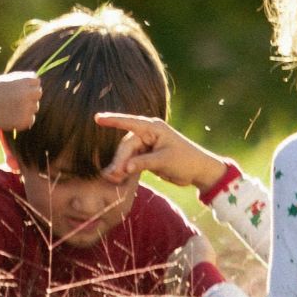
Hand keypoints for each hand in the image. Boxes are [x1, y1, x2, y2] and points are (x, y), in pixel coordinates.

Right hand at [0, 71, 41, 131]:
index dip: (29, 85)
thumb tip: (35, 79)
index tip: (22, 89)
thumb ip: (20, 78)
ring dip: (27, 108)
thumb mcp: (4, 79)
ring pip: (35, 106)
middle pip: (38, 93)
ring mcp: (27, 108)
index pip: (36, 80)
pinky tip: (13, 116)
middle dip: (31, 95)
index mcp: (23, 82)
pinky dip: (24, 119)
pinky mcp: (25, 120)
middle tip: (19, 100)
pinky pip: (31, 118)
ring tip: (12, 109)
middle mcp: (27, 94)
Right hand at [94, 112, 227, 190]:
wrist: (199, 171)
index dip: (113, 120)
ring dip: (120, 166)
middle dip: (119, 160)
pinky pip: (131, 161)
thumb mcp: (165, 161)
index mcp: (154, 128)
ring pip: (127, 155)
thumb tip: (125, 168)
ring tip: (113, 178)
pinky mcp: (146, 157)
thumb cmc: (186, 160)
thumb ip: (144, 162)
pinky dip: (126, 169)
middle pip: (126, 145)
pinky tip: (119, 178)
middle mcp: (148, 134)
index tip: (97, 118)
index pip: (130, 122)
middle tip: (112, 175)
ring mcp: (146, 145)